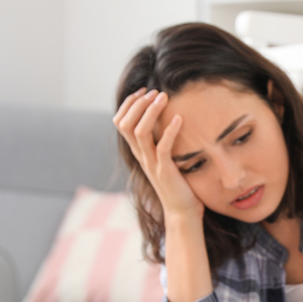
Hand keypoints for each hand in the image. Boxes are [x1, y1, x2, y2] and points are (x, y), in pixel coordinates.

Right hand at [114, 89, 203, 220]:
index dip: (128, 104)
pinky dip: (169, 131)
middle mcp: (141, 156)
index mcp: (138, 151)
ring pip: (140, 133)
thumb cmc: (177, 182)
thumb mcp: (163, 158)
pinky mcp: (165, 171)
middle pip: (126, 124)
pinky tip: (179, 118)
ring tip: (163, 97)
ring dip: (151, 111)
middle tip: (154, 91)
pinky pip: (163, 148)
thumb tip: (166, 117)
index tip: (144, 91)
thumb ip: (159, 140)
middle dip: (138, 104)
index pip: (120, 122)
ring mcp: (151, 164)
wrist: (182, 211)